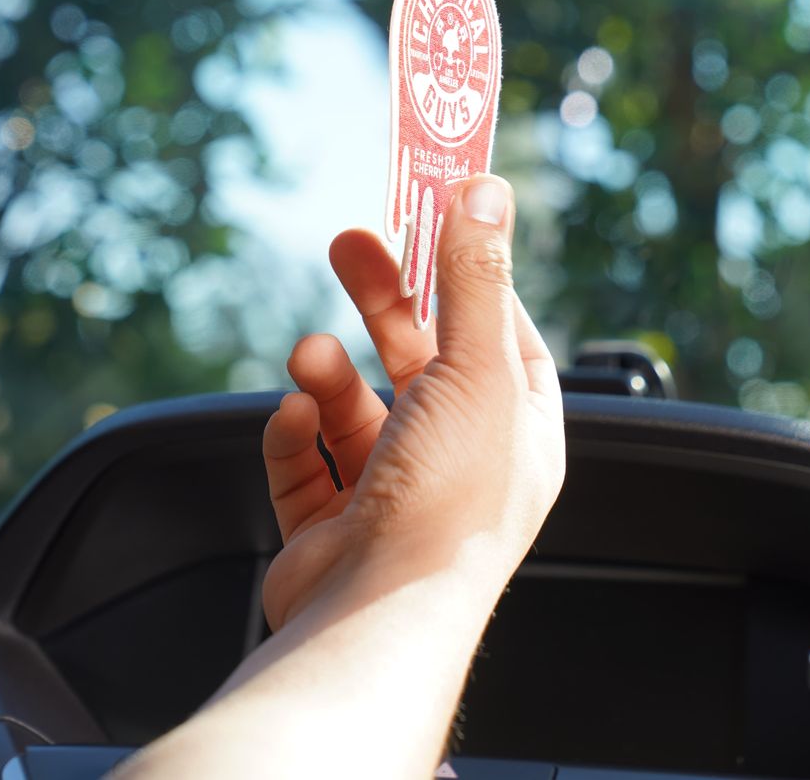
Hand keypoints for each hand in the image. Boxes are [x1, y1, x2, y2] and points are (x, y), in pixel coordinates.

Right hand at [259, 174, 564, 630]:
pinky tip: (293, 418)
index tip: (434, 222)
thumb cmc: (447, 503)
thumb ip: (474, 275)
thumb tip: (487, 190)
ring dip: (328, 373)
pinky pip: (305, 459)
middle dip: (383, 299)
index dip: (469, 278)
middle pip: (419, 358)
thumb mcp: (474, 367)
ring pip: (355, 407)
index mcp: (516, 430)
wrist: (375, 618)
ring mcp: (393, 496)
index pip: (501, 335)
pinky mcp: (330, 527)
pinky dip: (294, 433)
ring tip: (308, 357)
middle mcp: (460, 463)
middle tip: (347, 242)